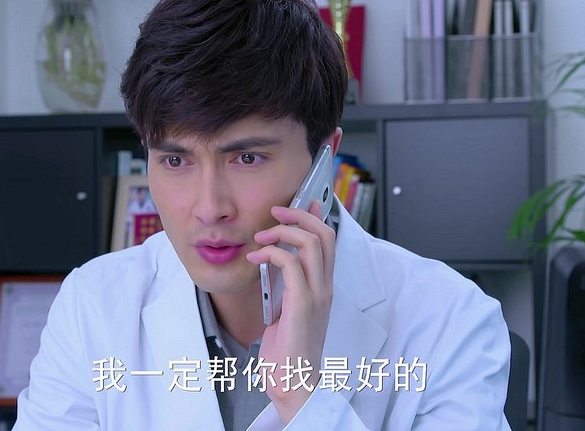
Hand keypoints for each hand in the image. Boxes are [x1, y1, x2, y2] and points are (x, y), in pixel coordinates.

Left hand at [246, 201, 335, 423]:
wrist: (294, 382)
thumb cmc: (287, 350)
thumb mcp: (287, 309)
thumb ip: (285, 286)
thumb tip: (274, 262)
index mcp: (323, 287)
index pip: (328, 241)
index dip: (316, 217)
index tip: (302, 202)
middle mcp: (325, 287)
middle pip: (324, 234)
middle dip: (299, 215)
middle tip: (276, 211)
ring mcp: (317, 295)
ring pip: (311, 243)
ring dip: (282, 231)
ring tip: (260, 236)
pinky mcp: (302, 304)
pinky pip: (289, 264)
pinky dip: (270, 253)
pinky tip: (255, 258)